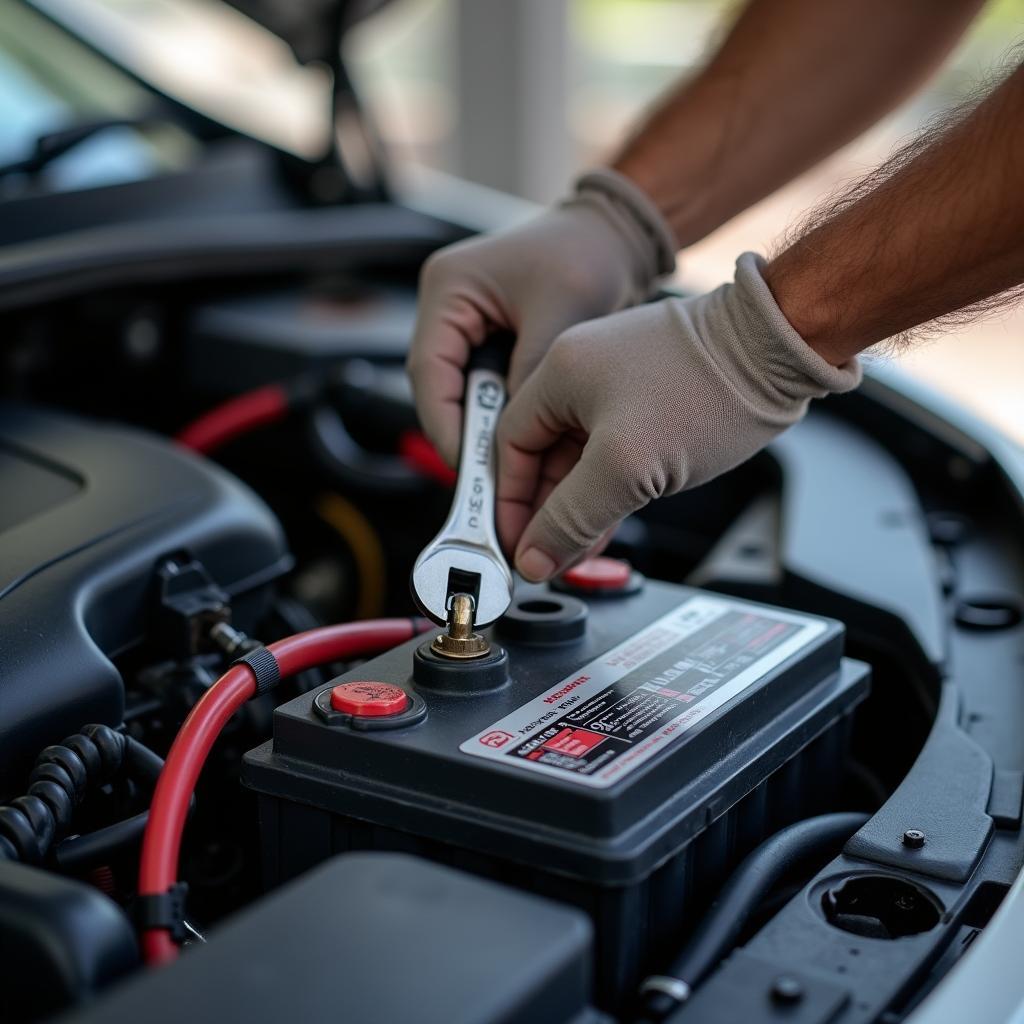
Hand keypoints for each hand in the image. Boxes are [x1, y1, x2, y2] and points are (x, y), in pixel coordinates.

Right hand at [406, 169, 676, 464]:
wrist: (613, 236)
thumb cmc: (587, 254)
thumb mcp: (560, 317)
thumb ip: (530, 375)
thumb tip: (512, 436)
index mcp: (448, 288)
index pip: (429, 372)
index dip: (445, 425)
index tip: (468, 467)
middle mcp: (447, 307)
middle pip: (439, 389)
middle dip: (463, 438)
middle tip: (484, 484)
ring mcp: (465, 325)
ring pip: (460, 396)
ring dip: (482, 434)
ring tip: (504, 476)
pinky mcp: (488, 341)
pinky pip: (484, 390)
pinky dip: (501, 420)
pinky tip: (521, 450)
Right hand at [496, 253, 861, 580]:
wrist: (781, 349)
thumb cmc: (707, 388)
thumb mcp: (624, 466)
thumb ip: (572, 517)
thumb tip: (535, 558)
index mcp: (559, 372)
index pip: (510, 445)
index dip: (510, 500)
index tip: (515, 541)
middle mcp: (583, 369)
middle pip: (545, 452)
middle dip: (546, 508)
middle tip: (548, 554)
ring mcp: (621, 380)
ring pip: (583, 455)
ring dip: (580, 502)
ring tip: (579, 548)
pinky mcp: (655, 393)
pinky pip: (616, 448)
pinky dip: (610, 485)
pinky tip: (611, 520)